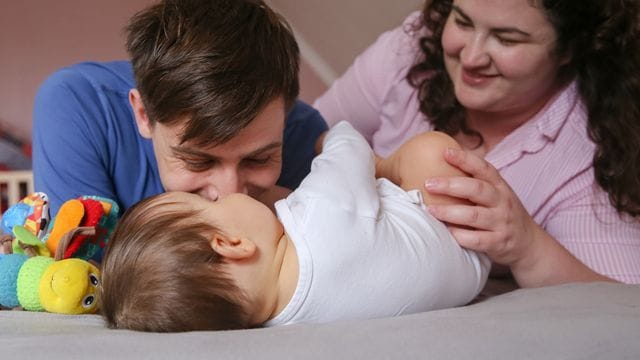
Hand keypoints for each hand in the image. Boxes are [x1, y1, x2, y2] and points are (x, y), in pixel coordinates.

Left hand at [424, 148, 538, 267]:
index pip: (483, 168)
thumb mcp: (495, 193)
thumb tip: (440, 164)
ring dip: (450, 212)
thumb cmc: (501, 212)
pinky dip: (460, 235)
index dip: (465, 159)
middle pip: (477, 189)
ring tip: (430, 209)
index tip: (445, 152)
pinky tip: (446, 232)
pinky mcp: (498, 242)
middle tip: (429, 184)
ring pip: (474, 216)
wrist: (528, 242)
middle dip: (451, 185)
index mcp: (499, 186)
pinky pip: (476, 239)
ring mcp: (501, 223)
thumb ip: (474, 182)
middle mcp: (501, 202)